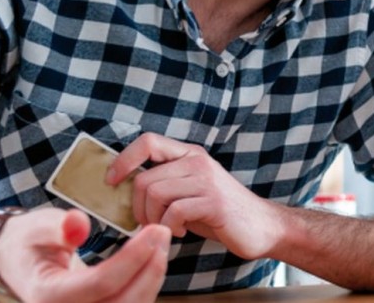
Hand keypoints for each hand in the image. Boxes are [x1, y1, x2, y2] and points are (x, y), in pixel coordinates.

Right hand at [0, 208, 170, 302]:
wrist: (17, 262)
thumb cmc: (28, 242)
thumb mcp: (36, 226)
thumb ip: (58, 226)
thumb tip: (80, 224)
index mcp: (46, 295)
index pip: (100, 283)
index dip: (132, 258)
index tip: (153, 231)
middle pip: (122, 302)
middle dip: (150, 270)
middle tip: (162, 235)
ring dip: (152, 278)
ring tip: (160, 244)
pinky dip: (145, 285)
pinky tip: (152, 259)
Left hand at [109, 133, 280, 258]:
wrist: (262, 226)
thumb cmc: (220, 212)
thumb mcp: (190, 189)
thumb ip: (165, 183)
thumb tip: (123, 189)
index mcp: (190, 154)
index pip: (148, 141)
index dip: (123, 159)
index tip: (111, 181)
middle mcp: (198, 161)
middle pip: (144, 179)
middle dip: (136, 207)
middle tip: (148, 222)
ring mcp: (207, 180)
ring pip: (155, 194)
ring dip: (152, 219)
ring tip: (166, 227)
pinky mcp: (213, 202)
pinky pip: (174, 212)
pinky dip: (170, 227)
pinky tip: (181, 231)